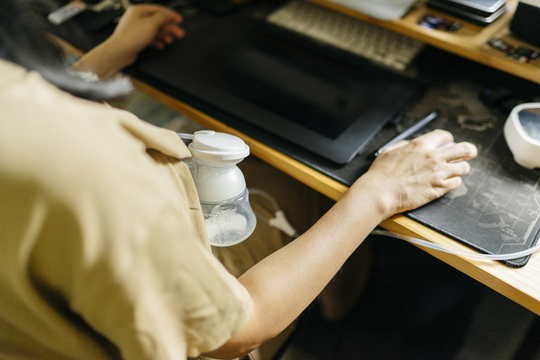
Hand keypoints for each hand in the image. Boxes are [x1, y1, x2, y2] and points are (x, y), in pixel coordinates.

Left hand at [72, 4, 183, 77]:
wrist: (119, 52)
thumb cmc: (131, 37)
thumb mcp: (151, 24)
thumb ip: (162, 18)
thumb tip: (168, 15)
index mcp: (139, 10)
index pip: (158, 10)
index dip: (170, 15)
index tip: (179, 20)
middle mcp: (137, 18)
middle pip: (157, 21)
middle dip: (169, 27)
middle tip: (179, 33)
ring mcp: (136, 29)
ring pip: (154, 30)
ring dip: (164, 35)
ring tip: (170, 40)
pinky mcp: (136, 39)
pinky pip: (149, 38)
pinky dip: (157, 41)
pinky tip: (161, 45)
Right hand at [359, 129, 476, 216]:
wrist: (381, 192)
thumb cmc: (381, 174)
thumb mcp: (389, 151)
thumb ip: (404, 145)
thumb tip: (410, 145)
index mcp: (421, 145)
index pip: (444, 136)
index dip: (448, 139)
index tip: (449, 143)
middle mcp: (433, 157)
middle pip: (464, 149)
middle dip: (469, 151)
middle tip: (469, 153)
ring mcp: (438, 174)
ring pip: (463, 168)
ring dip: (461, 168)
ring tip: (456, 170)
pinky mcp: (439, 189)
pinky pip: (456, 183)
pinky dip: (453, 182)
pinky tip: (447, 183)